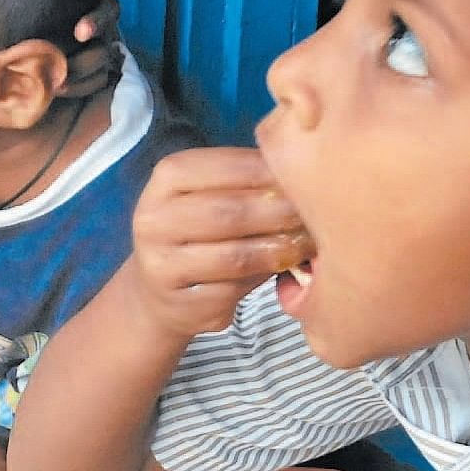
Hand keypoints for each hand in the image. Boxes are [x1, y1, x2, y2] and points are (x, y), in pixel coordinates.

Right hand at [126, 147, 309, 338]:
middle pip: (230, 212)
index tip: (306, 176)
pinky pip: (234, 291)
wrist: (157, 291)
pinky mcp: (179, 303)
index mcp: (166, 178)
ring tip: (307, 243)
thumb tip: (304, 174)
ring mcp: (161, 264)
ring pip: (235, 257)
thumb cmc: (199, 231)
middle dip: (280, 212)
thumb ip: (247, 182)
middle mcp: (154, 219)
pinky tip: (284, 271)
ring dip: (279, 250)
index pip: (226, 167)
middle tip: (315, 215)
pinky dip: (264, 280)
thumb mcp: (210, 194)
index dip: (271, 172)